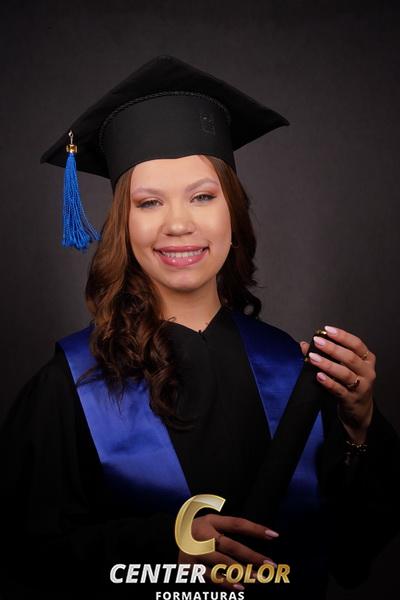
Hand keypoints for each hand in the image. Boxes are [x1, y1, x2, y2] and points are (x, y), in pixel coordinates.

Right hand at [177, 513, 277, 590]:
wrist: (166, 537)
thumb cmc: (197, 531)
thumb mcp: (210, 521)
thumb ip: (229, 527)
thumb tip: (258, 538)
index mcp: (210, 521)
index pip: (237, 524)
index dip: (256, 529)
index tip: (275, 535)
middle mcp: (202, 534)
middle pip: (231, 545)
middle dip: (252, 556)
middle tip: (270, 565)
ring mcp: (195, 551)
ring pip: (222, 563)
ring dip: (243, 572)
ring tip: (260, 579)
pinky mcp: (190, 567)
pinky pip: (211, 576)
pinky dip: (227, 582)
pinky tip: (241, 586)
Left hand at [300, 325, 375, 442]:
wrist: (359, 409)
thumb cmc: (351, 382)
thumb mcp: (344, 366)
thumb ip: (327, 354)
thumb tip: (304, 344)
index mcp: (367, 360)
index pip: (356, 344)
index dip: (342, 336)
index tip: (327, 330)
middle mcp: (367, 372)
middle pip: (350, 357)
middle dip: (332, 348)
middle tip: (317, 342)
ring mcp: (361, 387)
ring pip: (344, 373)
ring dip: (327, 364)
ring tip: (313, 358)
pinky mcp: (351, 399)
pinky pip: (339, 390)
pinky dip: (328, 382)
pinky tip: (318, 376)